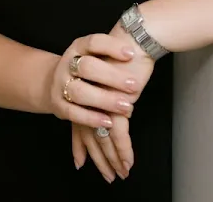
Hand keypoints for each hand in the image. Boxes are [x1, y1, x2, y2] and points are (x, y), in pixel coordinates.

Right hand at [45, 34, 140, 129]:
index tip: (131, 54)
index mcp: (78, 47)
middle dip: (112, 77)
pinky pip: (73, 113)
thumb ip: (112, 57)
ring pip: (80, 92)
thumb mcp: (95, 56)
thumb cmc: (88, 69)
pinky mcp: (58, 104)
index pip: (94, 42)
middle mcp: (67, 64)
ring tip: (126, 106)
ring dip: (104, 100)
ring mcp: (60, 84)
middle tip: (134, 85)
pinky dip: (91, 118)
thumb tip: (138, 57)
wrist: (56, 81)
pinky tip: (109, 121)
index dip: (112, 47)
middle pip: (87, 67)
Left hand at [69, 24, 155, 180]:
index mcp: (82, 92)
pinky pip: (119, 133)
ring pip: (104, 137)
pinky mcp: (117, 102)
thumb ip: (103, 87)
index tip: (80, 162)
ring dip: (114, 158)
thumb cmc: (123, 51)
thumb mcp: (108, 69)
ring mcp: (100, 101)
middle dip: (98, 157)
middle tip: (107, 175)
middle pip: (89, 134)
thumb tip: (108, 103)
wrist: (135, 38)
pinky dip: (124, 149)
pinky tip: (128, 162)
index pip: (78, 122)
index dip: (79, 144)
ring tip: (121, 173)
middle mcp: (87, 97)